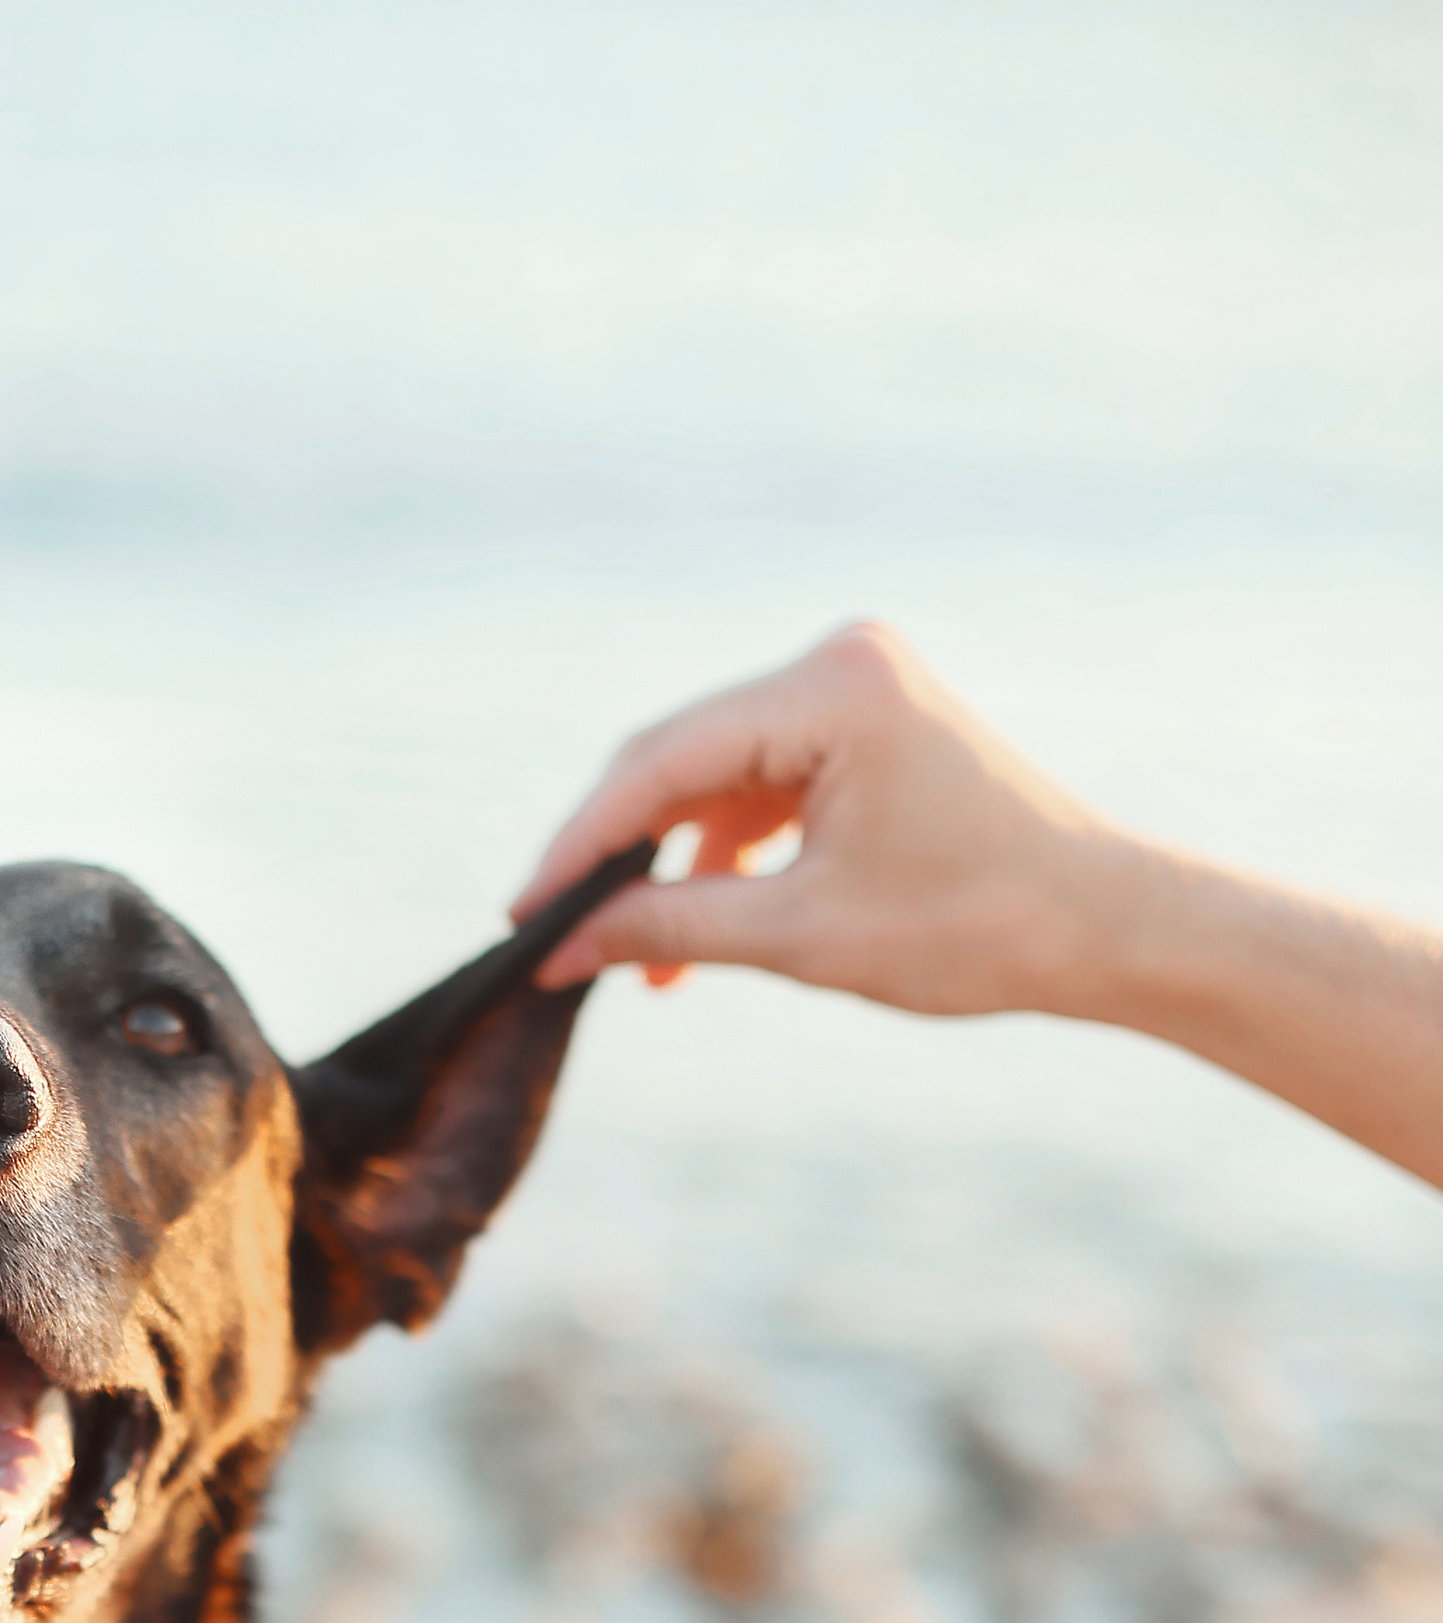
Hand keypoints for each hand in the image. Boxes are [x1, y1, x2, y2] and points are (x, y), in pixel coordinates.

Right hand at [513, 620, 1114, 1013]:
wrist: (1099, 925)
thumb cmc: (975, 927)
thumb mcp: (802, 936)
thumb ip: (672, 926)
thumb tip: (563, 948)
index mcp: (834, 690)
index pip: (664, 760)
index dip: (583, 845)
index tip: (524, 915)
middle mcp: (840, 662)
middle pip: (681, 756)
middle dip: (617, 853)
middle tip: (554, 937)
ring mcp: (854, 687)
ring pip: (715, 776)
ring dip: (671, 866)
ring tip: (634, 961)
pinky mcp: (864, 725)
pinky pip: (761, 784)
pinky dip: (724, 854)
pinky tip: (691, 934)